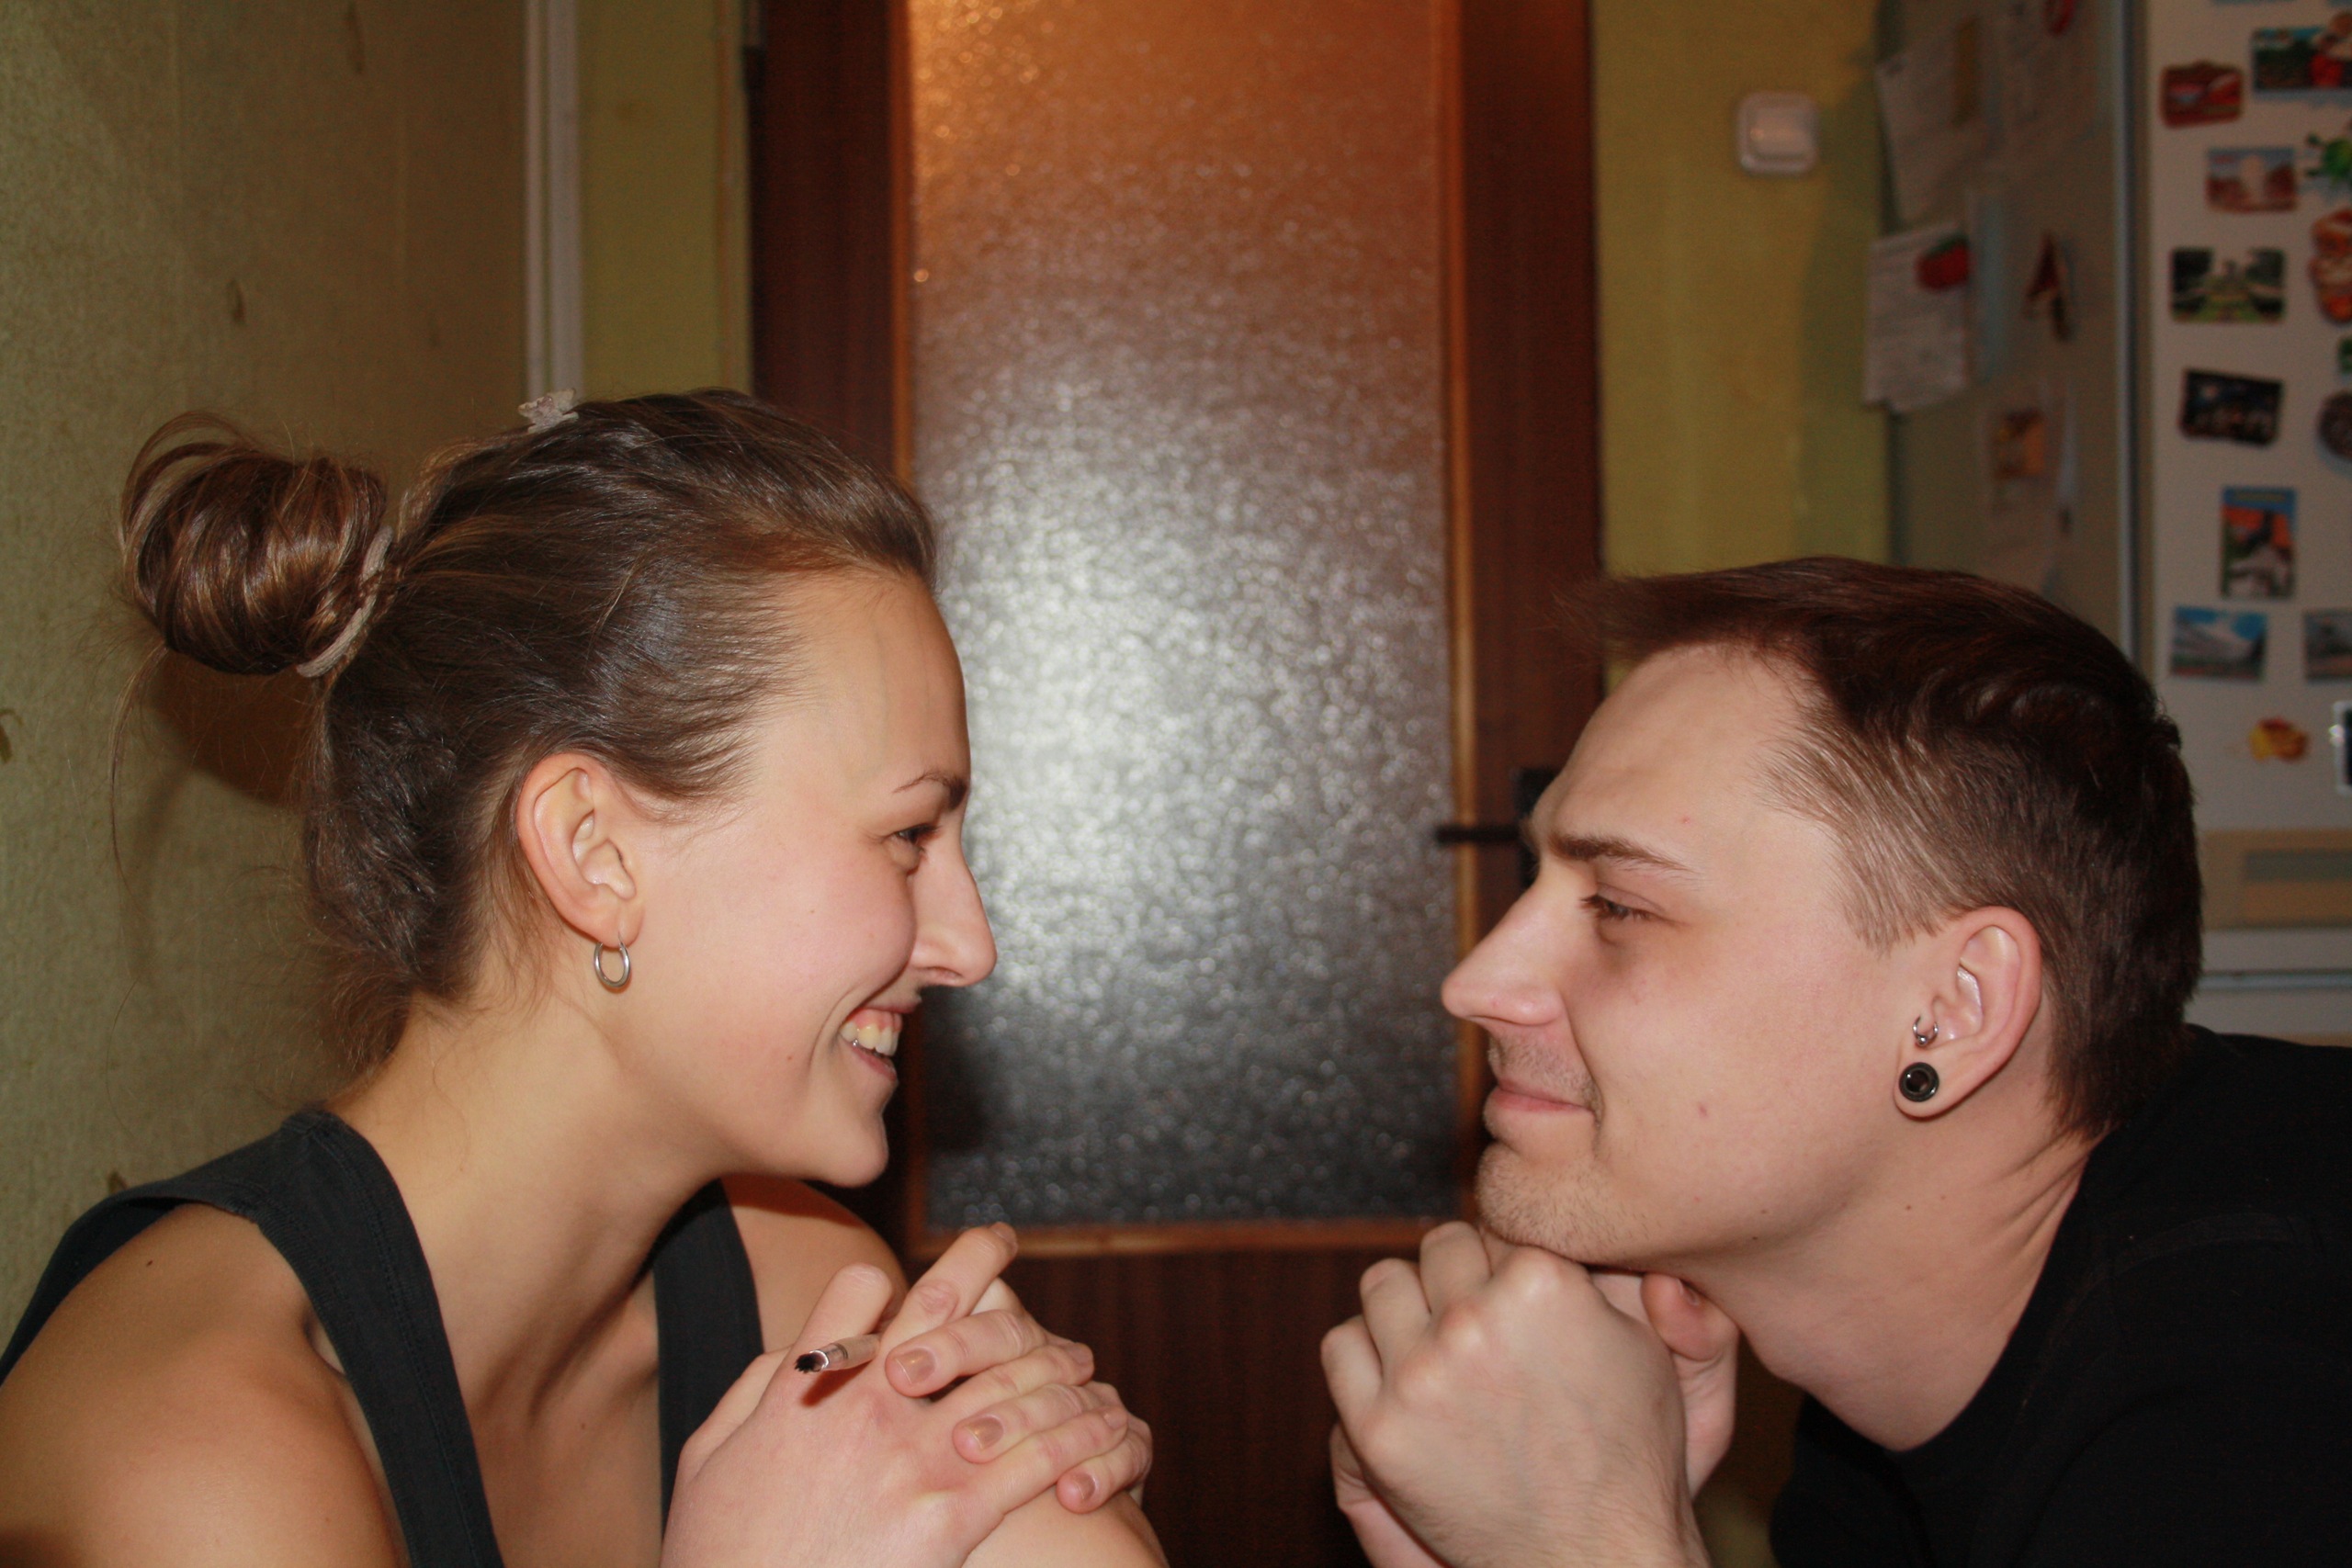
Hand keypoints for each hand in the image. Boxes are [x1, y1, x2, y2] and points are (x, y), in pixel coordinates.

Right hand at [663, 1226, 1143, 1567]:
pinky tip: (1101, 1423)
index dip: (886, 1281)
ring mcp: (913, 1461)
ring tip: (1076, 1357)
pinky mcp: (951, 1517)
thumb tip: (799, 1347)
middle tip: (1001, 1240)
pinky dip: (1076, 1434)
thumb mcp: (711, 1457)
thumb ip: (757, 1389)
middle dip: (977, 1261)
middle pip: (939, 1309)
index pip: (860, 1290)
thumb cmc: (723, 1553)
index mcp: (806, 1392)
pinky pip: (1032, 1460)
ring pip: (1004, 1379)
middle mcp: (865, 1411)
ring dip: (1050, 1359)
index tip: (904, 1283)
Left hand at [1320, 1223, 1710, 1567]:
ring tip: (1442, 1345)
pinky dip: (1366, 1355)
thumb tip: (1590, 1228)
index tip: (1518, 1295)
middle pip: (1438, 1247)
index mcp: (1542, 1284)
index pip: (1497, 1225)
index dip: (1509, 1260)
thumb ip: (1624, 1275)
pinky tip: (1404, 1376)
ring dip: (1410, 1308)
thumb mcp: (1652, 1352)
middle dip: (1461, 1277)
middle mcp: (1474, 1321)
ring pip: (1382, 1284)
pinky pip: (1342, 1347)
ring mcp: (1420, 1376)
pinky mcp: (1378, 1428)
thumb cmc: (1630, 1455)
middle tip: (1484, 1322)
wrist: (1593, 1557)